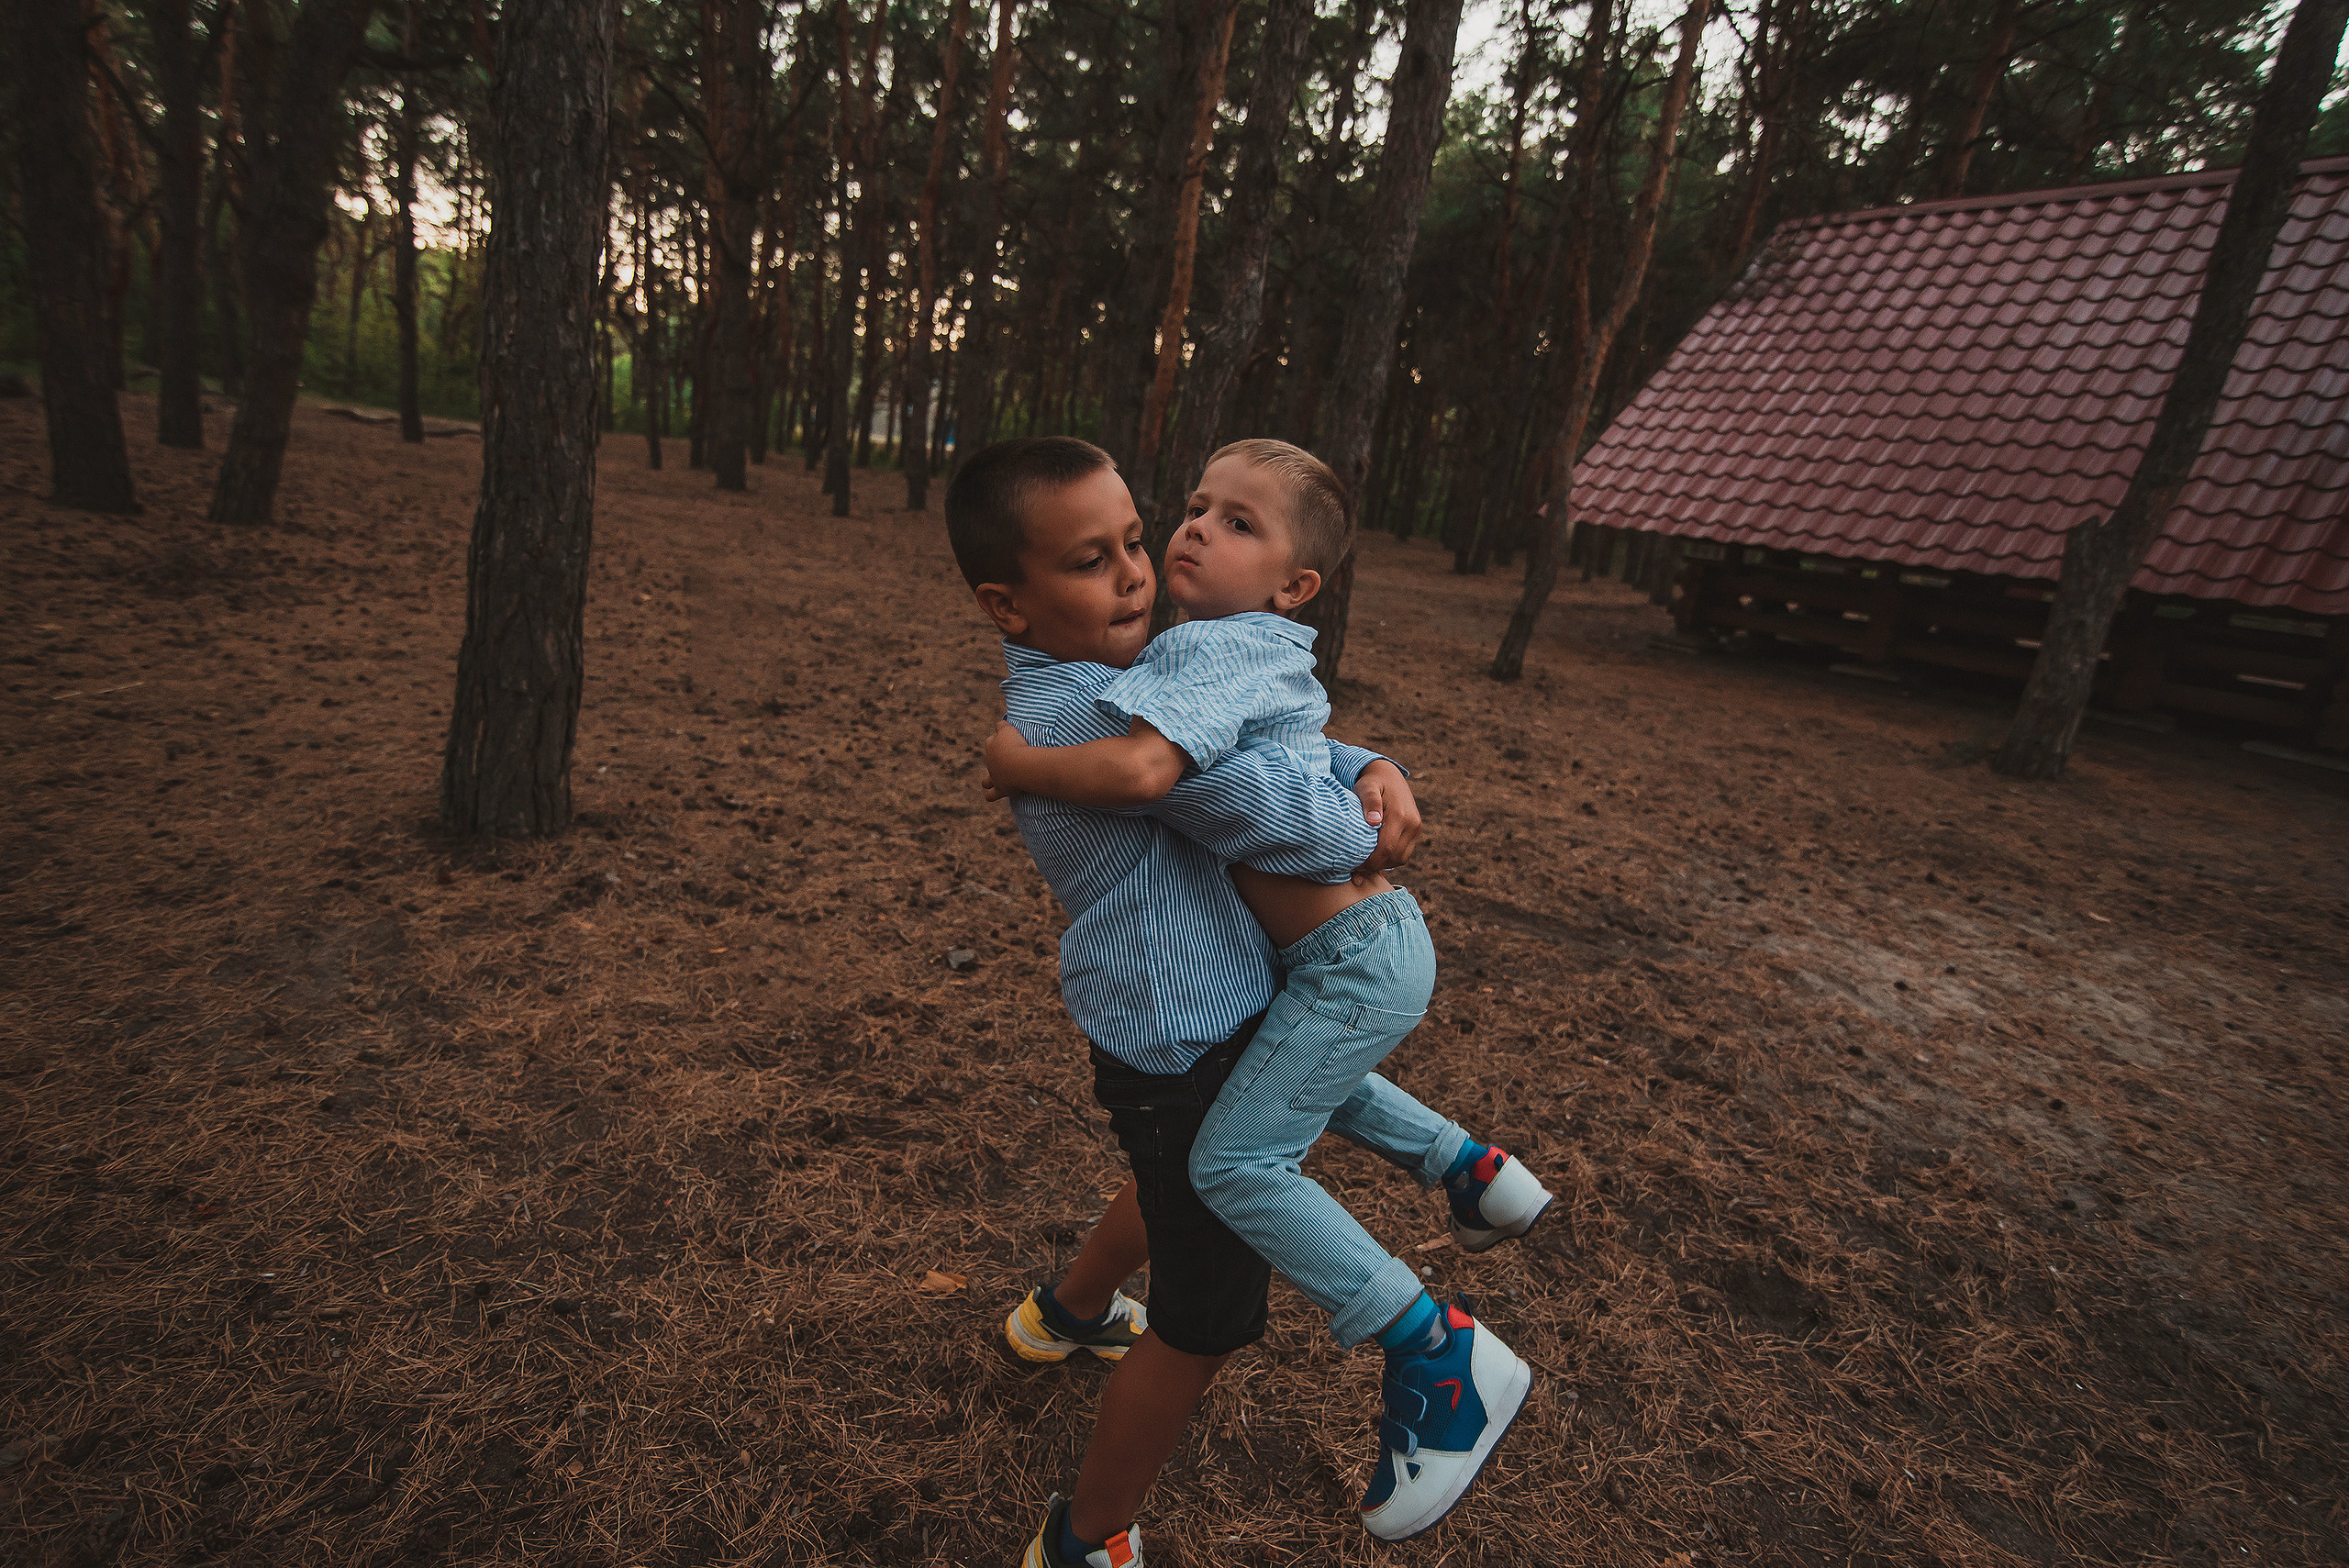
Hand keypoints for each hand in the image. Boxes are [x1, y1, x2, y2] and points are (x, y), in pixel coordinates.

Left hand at [983, 721, 1027, 801]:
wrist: (1019, 766)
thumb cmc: (1016, 746)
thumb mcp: (1008, 730)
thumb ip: (1002, 725)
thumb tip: (998, 724)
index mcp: (992, 746)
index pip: (992, 740)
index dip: (999, 739)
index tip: (1007, 739)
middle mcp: (991, 762)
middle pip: (990, 759)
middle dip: (995, 758)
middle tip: (1007, 757)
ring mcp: (994, 777)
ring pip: (986, 780)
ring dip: (987, 781)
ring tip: (989, 782)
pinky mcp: (1001, 789)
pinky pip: (992, 795)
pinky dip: (990, 796)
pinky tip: (990, 796)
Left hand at [1351, 760, 1420, 874]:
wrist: (1389, 774)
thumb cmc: (1372, 782)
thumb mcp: (1367, 787)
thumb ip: (1370, 802)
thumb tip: (1374, 821)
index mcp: (1400, 815)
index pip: (1386, 848)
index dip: (1369, 862)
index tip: (1353, 866)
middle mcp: (1412, 823)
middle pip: (1394, 857)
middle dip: (1374, 867)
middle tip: (1355, 870)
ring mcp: (1416, 828)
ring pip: (1401, 858)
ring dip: (1383, 865)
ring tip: (1364, 865)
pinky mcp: (1415, 831)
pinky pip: (1404, 853)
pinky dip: (1390, 859)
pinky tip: (1374, 858)